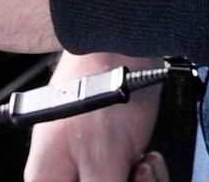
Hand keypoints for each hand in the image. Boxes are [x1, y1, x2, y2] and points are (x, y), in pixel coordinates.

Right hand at [24, 53, 167, 181]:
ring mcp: (83, 163)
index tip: (122, 181)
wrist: (124, 40)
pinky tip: (147, 158)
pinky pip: (126, 179)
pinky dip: (143, 175)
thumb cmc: (106, 89)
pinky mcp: (106, 152)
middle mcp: (61, 176)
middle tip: (138, 174)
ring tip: (145, 163)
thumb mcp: (104, 162)